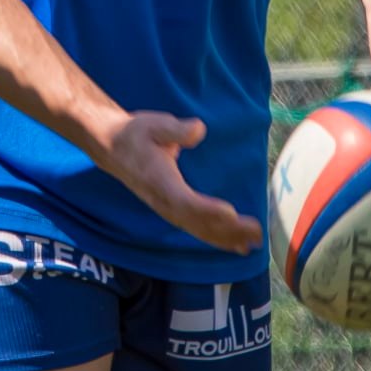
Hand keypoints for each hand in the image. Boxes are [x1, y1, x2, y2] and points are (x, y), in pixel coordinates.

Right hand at [103, 112, 261, 254]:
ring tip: (253, 244)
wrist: (113, 148)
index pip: (186, 201)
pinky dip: (217, 239)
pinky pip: (196, 229)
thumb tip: (198, 129)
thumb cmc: (136, 134)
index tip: (231, 213)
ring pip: (198, 230)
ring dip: (226, 238)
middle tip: (257, 232)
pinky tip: (235, 245)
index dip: (208, 209)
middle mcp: (164, 202)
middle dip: (228, 230)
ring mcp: (167, 210)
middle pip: (198, 222)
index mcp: (161, 182)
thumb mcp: (155, 124)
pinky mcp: (172, 211)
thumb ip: (176, 130)